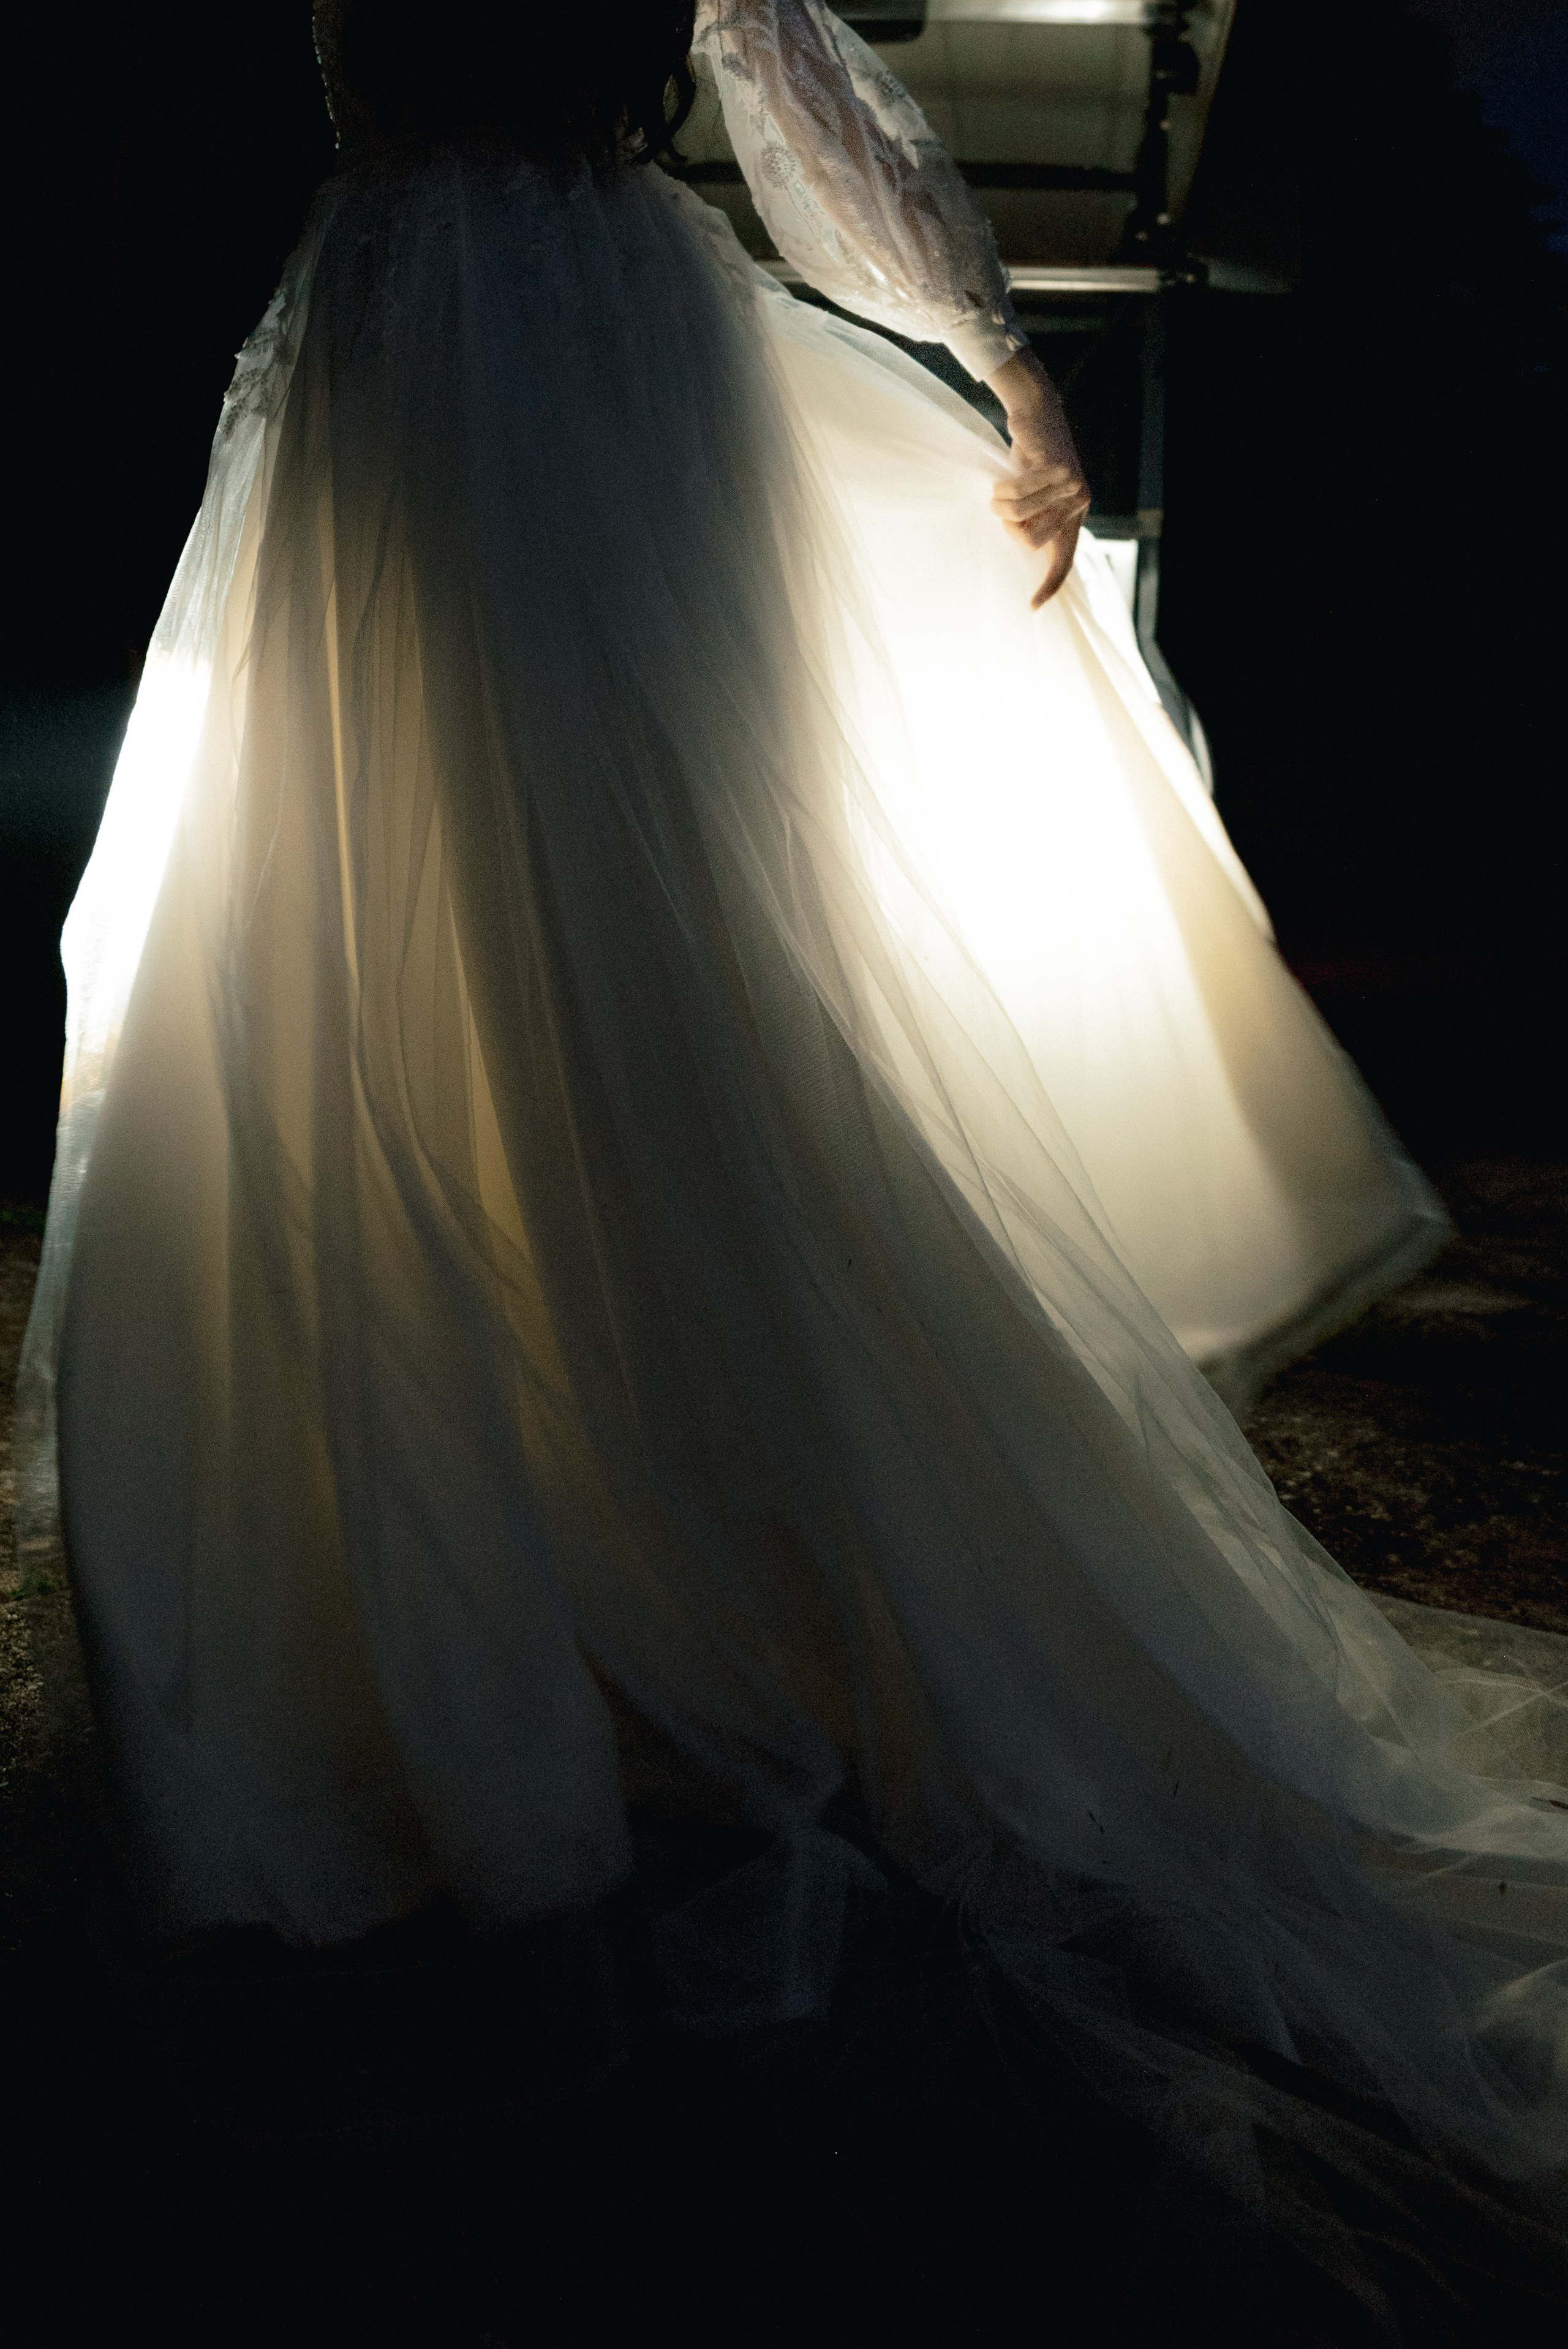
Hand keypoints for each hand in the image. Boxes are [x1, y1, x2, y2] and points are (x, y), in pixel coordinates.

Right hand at [984, 350, 1090, 608]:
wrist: (1037, 413)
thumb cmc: (1028, 456)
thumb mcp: (1028, 494)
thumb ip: (1030, 518)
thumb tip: (1018, 540)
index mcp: (1071, 518)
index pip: (1063, 561)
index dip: (1049, 585)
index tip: (1032, 607)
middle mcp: (1078, 506)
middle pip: (1031, 542)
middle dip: (1008, 526)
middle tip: (1002, 504)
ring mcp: (1074, 488)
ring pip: (1021, 517)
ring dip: (1001, 502)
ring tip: (1000, 485)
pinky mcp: (1063, 471)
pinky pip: (1020, 492)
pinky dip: (1004, 484)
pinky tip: (1008, 470)